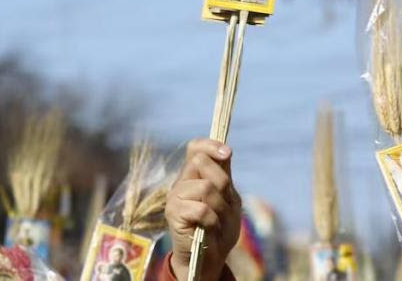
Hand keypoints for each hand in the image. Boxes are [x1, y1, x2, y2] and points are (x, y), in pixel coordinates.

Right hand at [165, 139, 241, 279]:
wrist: (210, 257)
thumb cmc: (220, 227)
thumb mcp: (229, 197)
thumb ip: (224, 174)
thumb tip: (225, 150)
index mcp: (194, 175)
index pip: (195, 147)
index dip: (210, 145)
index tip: (227, 154)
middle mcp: (181, 181)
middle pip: (200, 162)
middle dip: (221, 181)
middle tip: (224, 200)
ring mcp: (175, 196)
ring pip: (205, 187)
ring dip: (220, 205)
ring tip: (218, 219)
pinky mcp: (173, 213)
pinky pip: (201, 209)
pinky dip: (212, 220)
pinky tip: (210, 227)